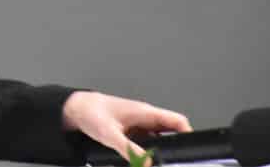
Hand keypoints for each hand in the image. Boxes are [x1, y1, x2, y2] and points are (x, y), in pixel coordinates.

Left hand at [62, 91, 192, 164]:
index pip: (177, 121)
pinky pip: (146, 144)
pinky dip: (148, 153)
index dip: (189, 133)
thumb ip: (129, 150)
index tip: (193, 148)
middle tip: (174, 161)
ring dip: (159, 152)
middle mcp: (144, 117)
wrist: (76, 108)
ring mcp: (139, 125)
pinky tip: (142, 160)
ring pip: (158, 140)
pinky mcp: (131, 132)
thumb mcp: (110, 134)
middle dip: (174, 148)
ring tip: (158, 161)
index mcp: (145, 112)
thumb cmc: (92, 112)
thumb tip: (147, 163)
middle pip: (170, 133)